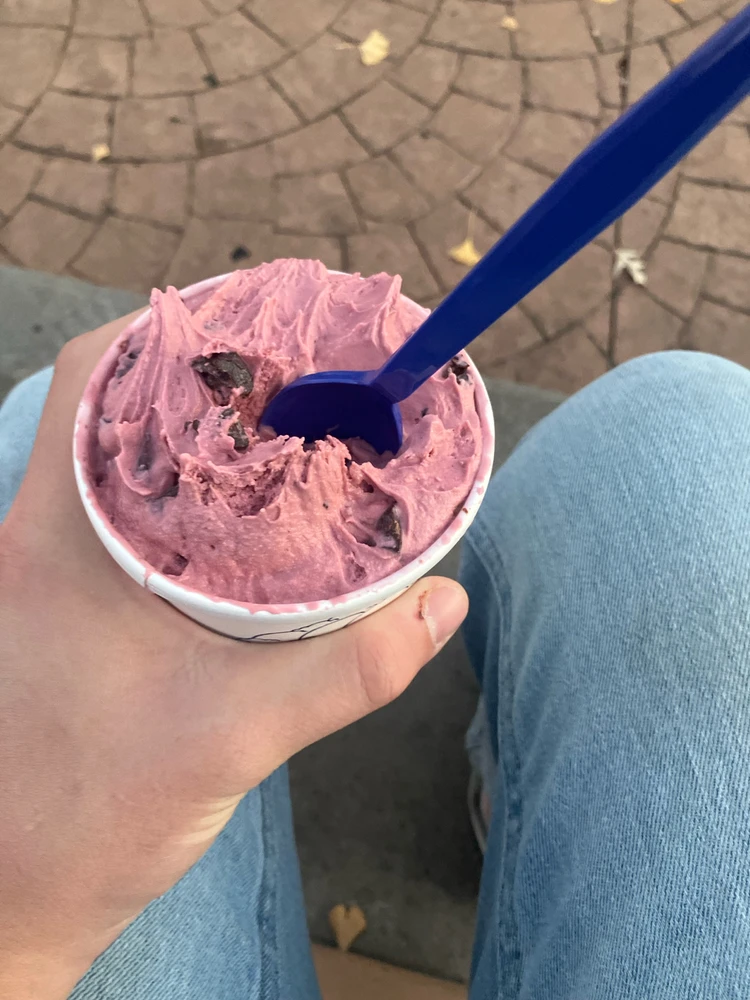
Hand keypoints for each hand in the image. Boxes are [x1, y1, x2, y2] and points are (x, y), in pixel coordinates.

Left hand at [0, 314, 467, 998]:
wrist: (14, 901)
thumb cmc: (88, 818)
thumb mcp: (228, 739)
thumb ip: (343, 671)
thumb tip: (442, 601)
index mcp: (55, 538)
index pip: (96, 377)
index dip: (170, 328)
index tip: (256, 320)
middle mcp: (42, 538)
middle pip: (119, 408)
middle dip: (206, 377)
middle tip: (300, 372)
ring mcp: (52, 575)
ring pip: (127, 463)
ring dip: (200, 438)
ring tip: (288, 429)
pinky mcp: (71, 611)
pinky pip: (132, 520)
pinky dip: (191, 499)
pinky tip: (250, 524)